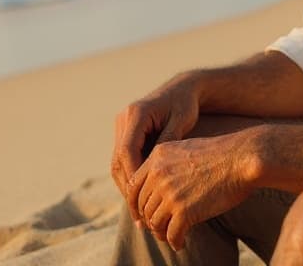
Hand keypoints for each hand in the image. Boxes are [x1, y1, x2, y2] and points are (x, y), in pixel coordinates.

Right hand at [111, 77, 200, 221]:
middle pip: (117, 160)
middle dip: (128, 188)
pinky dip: (130, 178)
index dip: (134, 177)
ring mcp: (121, 125)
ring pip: (116, 163)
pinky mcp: (124, 133)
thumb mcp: (182, 123)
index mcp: (136, 114)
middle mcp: (123, 118)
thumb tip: (156, 172)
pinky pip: (123, 159)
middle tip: (139, 214)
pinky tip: (140, 197)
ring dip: (126, 187)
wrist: (181, 89)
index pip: (127, 151)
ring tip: (139, 212)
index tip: (144, 200)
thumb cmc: (186, 105)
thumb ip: (168, 144)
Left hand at [130, 131, 258, 250]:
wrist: (243, 158)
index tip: (141, 215)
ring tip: (170, 237)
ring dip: (161, 233)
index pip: (133, 186)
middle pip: (143, 206)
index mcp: (157, 157)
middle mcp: (159, 174)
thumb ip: (169, 165)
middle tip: (158, 229)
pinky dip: (174, 242)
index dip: (135, 204)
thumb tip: (162, 186)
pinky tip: (181, 244)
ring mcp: (170, 193)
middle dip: (148, 220)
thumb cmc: (222, 153)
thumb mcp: (187, 149)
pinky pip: (171, 233)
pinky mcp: (184, 211)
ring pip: (154, 222)